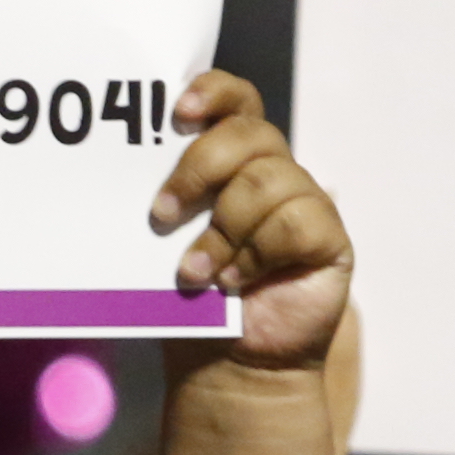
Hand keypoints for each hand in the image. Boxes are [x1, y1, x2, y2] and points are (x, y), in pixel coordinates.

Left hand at [147, 71, 350, 369]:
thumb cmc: (194, 296)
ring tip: (194, 273)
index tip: (178, 111)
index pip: (236, 98)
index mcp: (236, 158)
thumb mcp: (171, 240)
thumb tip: (125, 167)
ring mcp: (307, 202)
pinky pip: (294, 224)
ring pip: (267, 182)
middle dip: (197, 169)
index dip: (213, 92)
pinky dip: (255, 254)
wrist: (230, 363)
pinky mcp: (330, 238)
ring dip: (221, 231)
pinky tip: (233, 281)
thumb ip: (166, 198)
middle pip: (248, 134)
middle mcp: (274, 170)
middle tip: (160, 215)